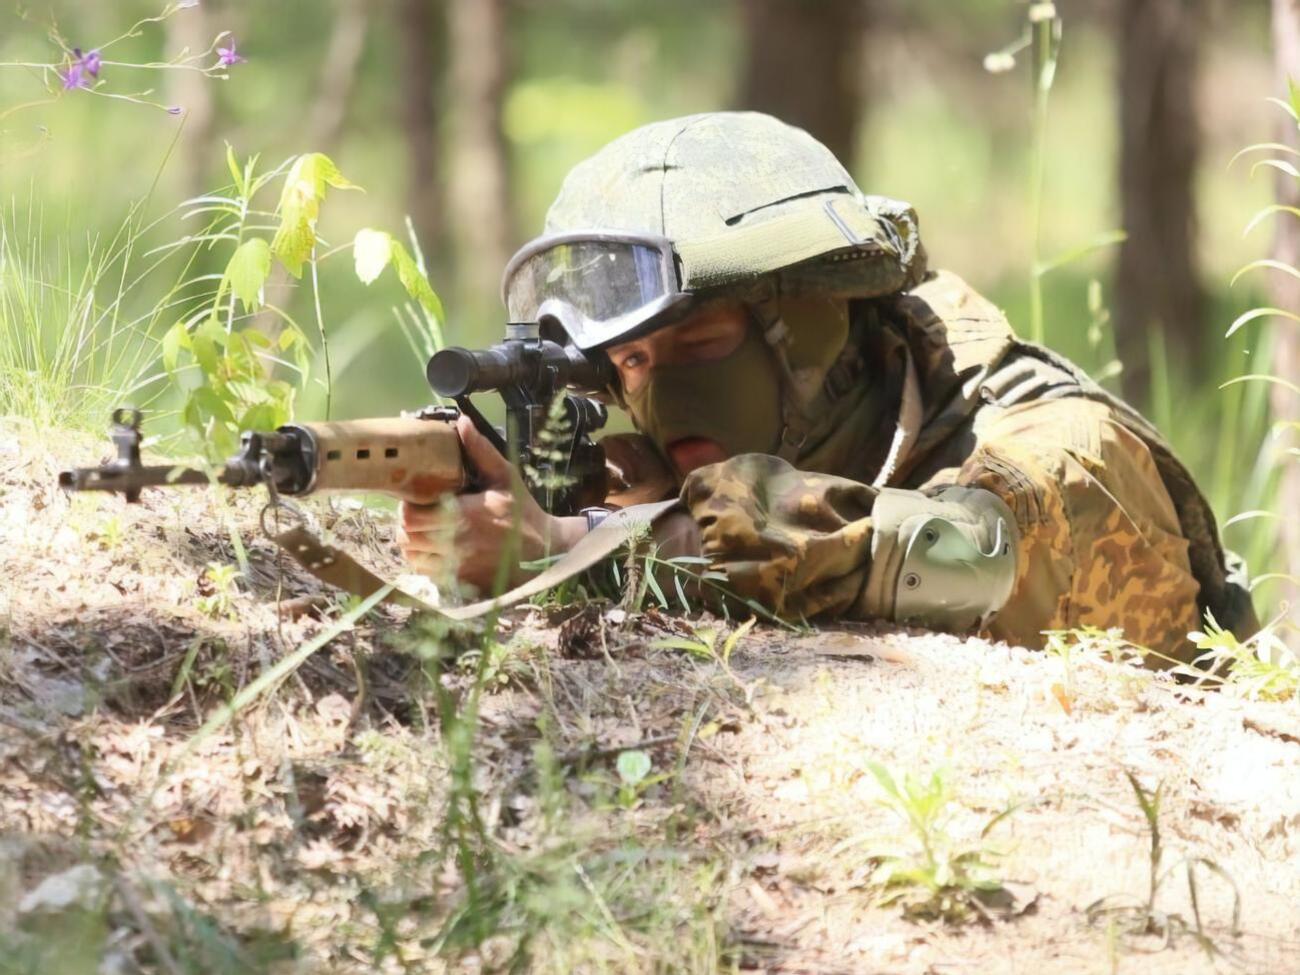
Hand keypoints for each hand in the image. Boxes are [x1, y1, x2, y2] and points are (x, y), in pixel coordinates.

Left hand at [397, 414, 587, 591]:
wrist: (546, 552)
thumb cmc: (523, 512)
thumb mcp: (505, 477)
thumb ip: (480, 451)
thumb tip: (461, 422)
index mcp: (463, 515)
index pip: (411, 516)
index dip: (407, 507)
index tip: (417, 500)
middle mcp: (456, 543)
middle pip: (407, 538)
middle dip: (407, 526)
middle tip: (418, 515)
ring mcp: (457, 567)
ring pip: (413, 558)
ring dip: (413, 545)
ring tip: (424, 533)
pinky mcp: (461, 582)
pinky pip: (428, 575)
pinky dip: (425, 563)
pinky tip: (436, 551)